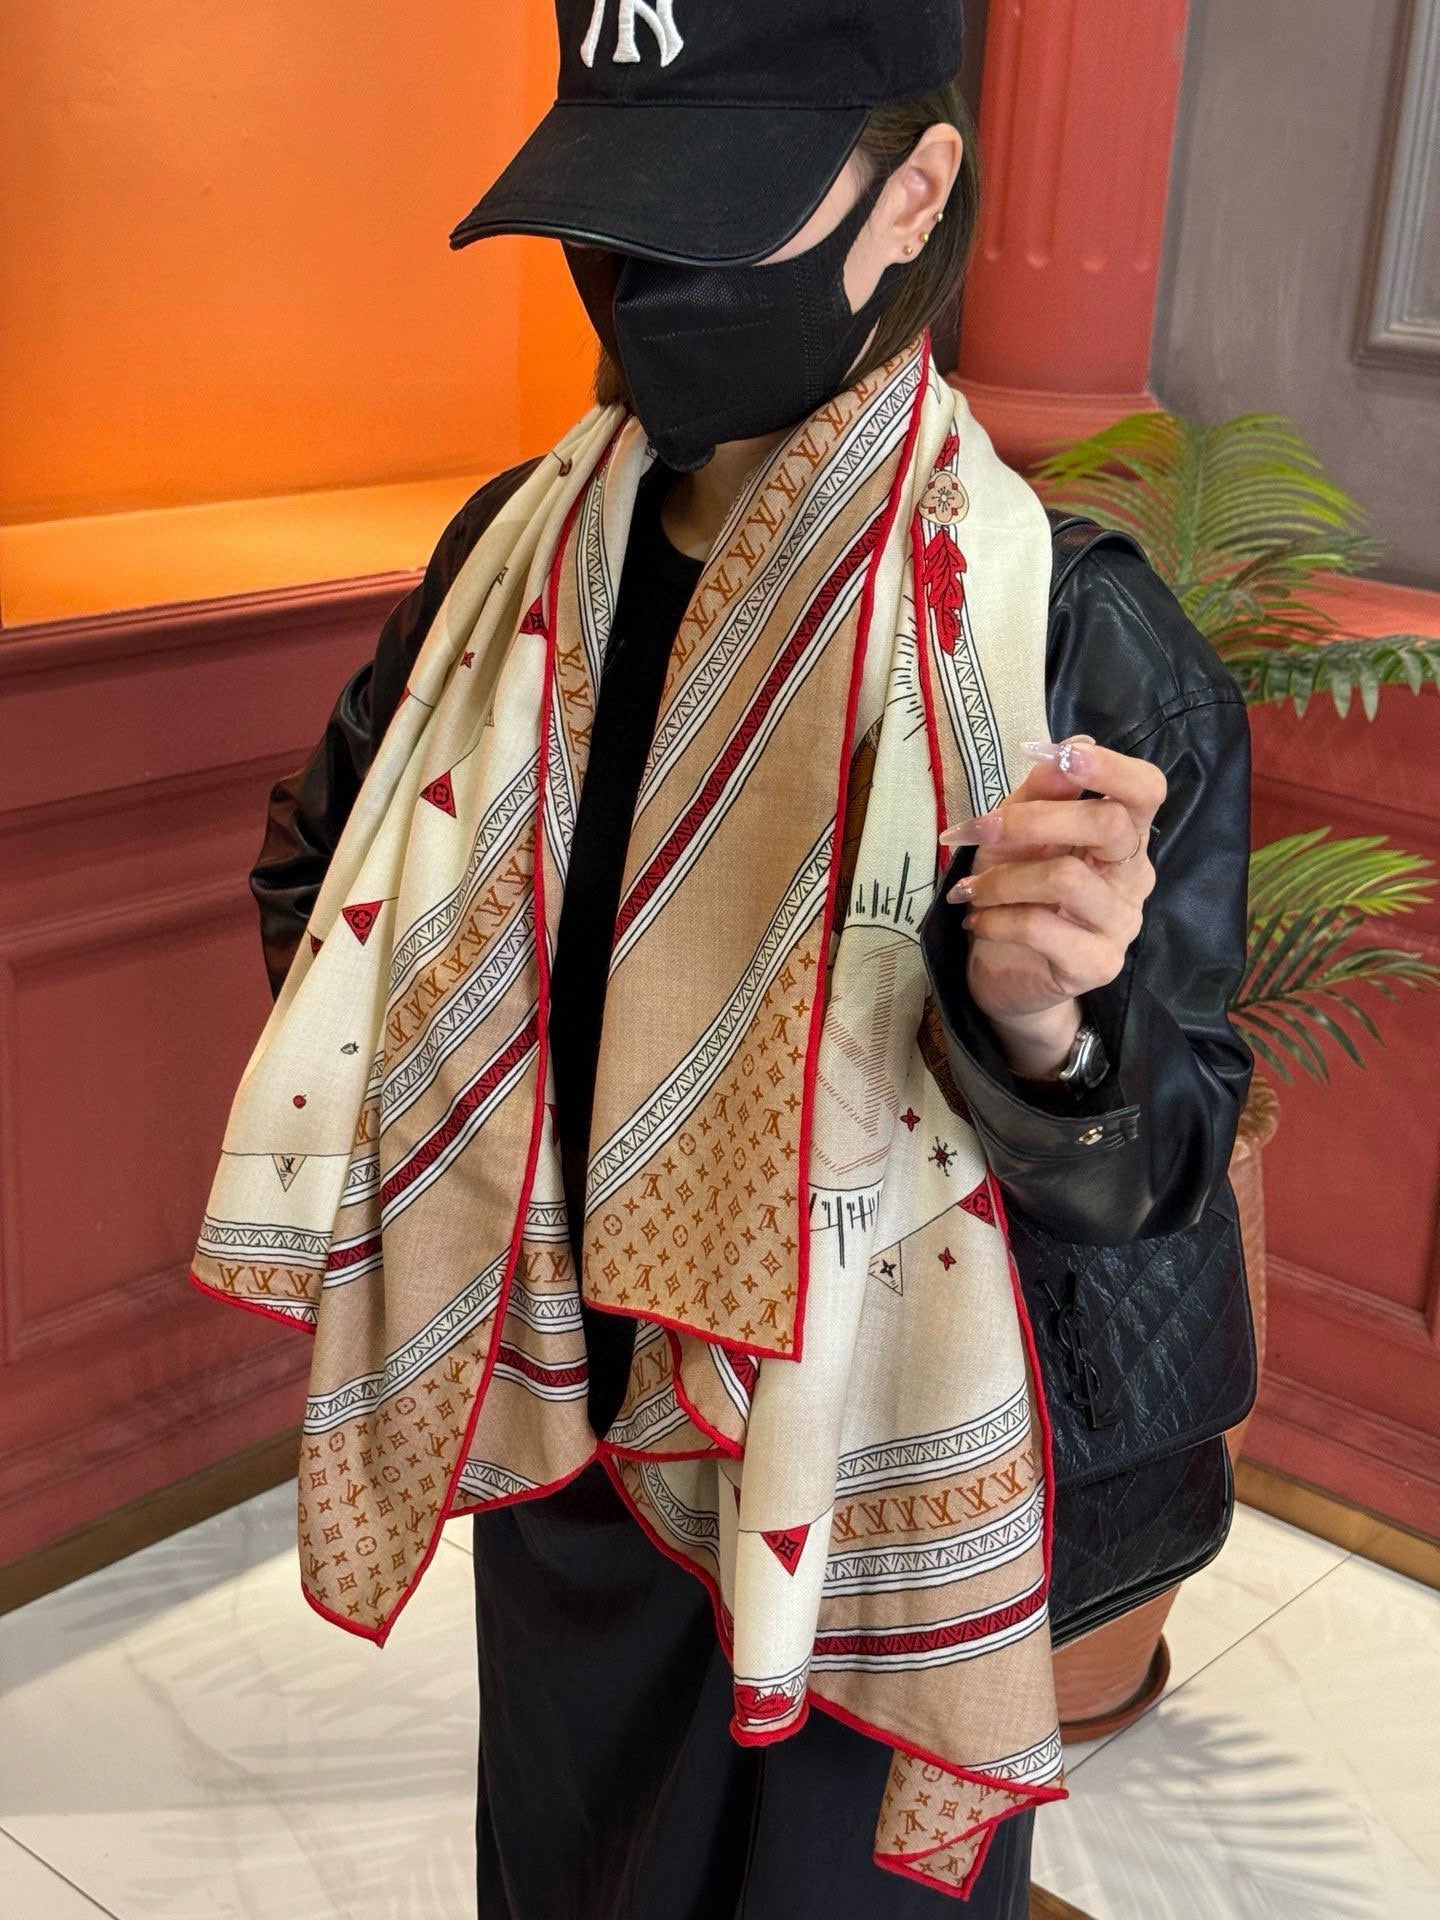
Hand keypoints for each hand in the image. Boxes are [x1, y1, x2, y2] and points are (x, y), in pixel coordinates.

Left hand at [938, 734, 1165, 1058]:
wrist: (1007, 973)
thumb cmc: (1016, 893)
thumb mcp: (1016, 835)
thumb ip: (1040, 794)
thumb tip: (1070, 746)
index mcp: (1122, 836)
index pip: (1146, 791)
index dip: (1112, 768)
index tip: (1062, 757)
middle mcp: (1133, 877)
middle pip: (1110, 826)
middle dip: (1034, 820)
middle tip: (979, 831)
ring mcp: (1121, 924)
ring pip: (1067, 879)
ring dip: (1003, 879)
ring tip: (971, 890)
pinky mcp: (1097, 965)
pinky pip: (1043, 929)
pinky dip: (998, 918)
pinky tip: (977, 920)